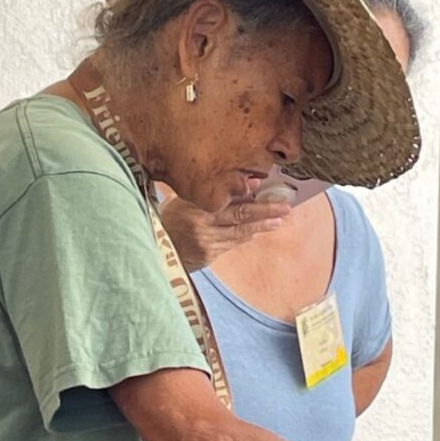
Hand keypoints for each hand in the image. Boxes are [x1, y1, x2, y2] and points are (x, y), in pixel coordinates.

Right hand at [160, 194, 290, 271]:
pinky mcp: (208, 256)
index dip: (251, 199)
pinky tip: (257, 230)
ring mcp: (206, 243)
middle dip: (265, 212)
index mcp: (195, 208)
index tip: (266, 191)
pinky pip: (232, 244)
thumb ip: (214, 192)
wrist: (154, 248)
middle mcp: (202, 226)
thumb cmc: (170, 219)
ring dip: (261, 226)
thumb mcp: (184, 200)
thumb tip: (249, 184)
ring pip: (240, 233)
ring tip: (279, 220)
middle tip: (285, 208)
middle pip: (240, 217)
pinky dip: (245, 235)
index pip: (229, 202)